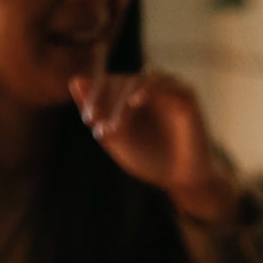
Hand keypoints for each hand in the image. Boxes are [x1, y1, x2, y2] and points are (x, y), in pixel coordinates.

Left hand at [70, 71, 240, 222]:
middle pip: (121, 82)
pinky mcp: (186, 95)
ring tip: (117, 124)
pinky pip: (166, 84)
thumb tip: (75, 81)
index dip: (95, 98)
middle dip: (108, 103)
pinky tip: (136, 102)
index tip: (88, 120)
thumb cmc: (150, 161)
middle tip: (100, 125)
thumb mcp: (117, 141)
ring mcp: (168, 89)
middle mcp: (148, 88)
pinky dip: (149, 89)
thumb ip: (98, 114)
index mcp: (130, 95)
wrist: (183, 180)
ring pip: (140, 81)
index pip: (108, 84)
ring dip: (124, 100)